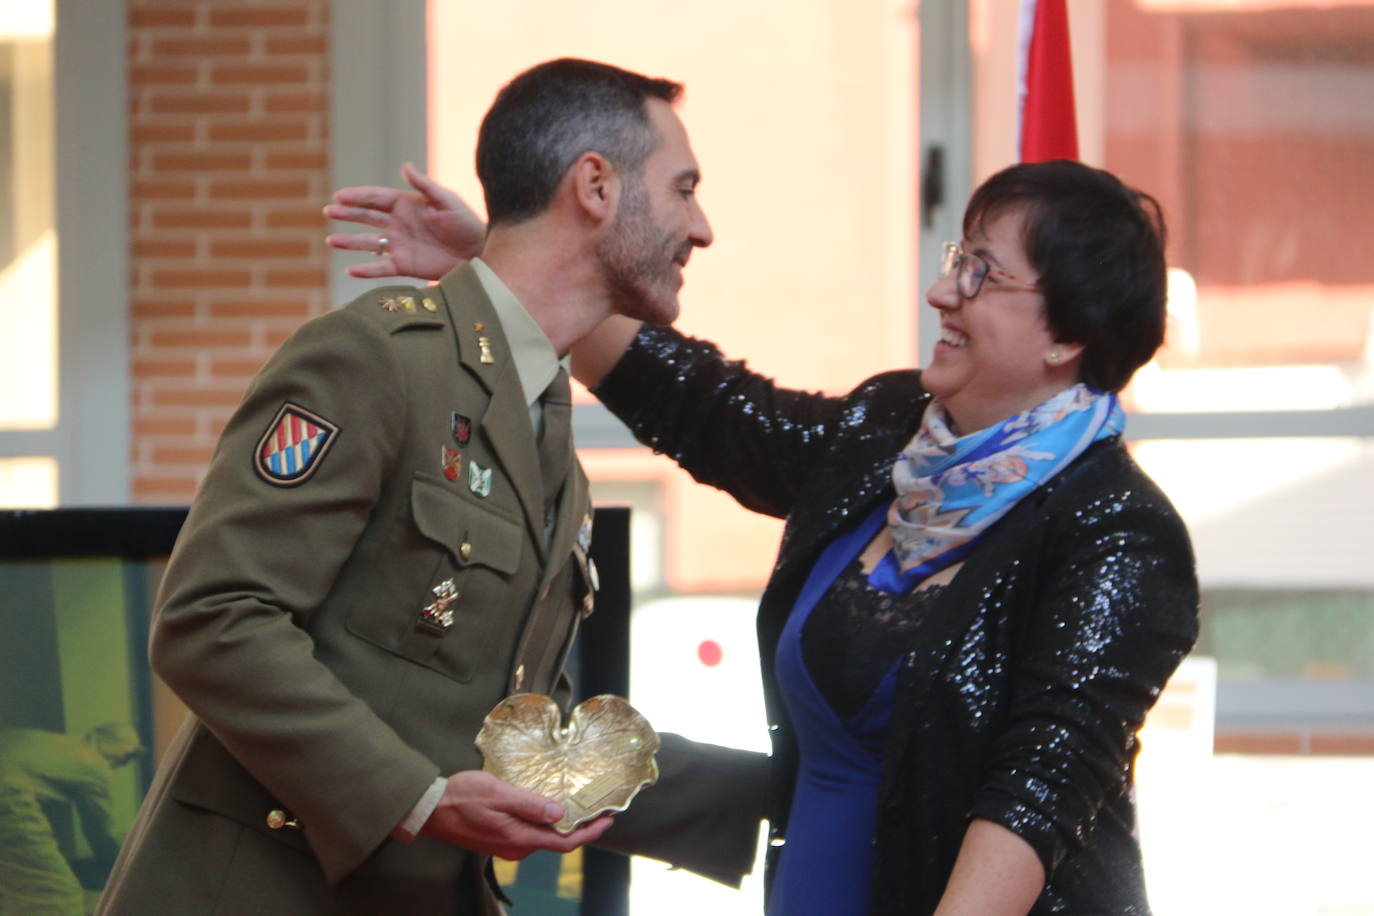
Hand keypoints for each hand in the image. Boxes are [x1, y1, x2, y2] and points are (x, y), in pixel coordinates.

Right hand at [324, 162, 485, 280]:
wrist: (478, 252)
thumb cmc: (466, 223)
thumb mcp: (447, 201)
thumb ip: (425, 186)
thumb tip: (405, 166)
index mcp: (406, 205)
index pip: (376, 198)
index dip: (358, 196)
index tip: (339, 196)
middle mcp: (399, 224)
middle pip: (367, 217)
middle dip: (347, 214)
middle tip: (329, 211)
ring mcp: (399, 245)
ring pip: (368, 243)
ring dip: (350, 242)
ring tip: (331, 240)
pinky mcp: (404, 265)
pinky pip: (380, 267)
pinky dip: (366, 270)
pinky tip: (350, 270)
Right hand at [420, 770, 613, 859]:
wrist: (430, 809)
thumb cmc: (463, 797)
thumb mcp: (499, 794)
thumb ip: (530, 804)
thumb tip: (560, 814)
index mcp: (519, 839)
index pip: (564, 842)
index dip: (589, 833)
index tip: (608, 820)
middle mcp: (516, 848)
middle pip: (557, 841)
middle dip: (580, 828)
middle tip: (598, 808)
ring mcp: (507, 846)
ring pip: (543, 838)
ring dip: (562, 824)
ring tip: (578, 804)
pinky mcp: (499, 839)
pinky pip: (530, 834)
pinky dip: (544, 823)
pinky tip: (548, 807)